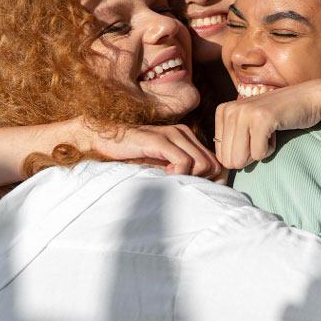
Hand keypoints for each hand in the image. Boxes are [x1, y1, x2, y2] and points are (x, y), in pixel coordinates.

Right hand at [71, 119, 220, 178]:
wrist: (104, 141)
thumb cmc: (132, 156)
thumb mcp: (161, 165)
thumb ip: (182, 171)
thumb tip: (204, 186)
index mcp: (187, 138)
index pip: (215, 161)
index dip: (210, 179)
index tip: (192, 187)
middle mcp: (183, 133)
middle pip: (213, 164)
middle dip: (202, 180)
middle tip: (181, 183)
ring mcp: (172, 134)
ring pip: (202, 163)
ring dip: (190, 177)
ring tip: (171, 178)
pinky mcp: (159, 139)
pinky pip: (184, 161)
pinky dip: (180, 173)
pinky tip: (166, 175)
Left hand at [214, 80, 320, 168]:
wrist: (307, 99)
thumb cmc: (277, 116)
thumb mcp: (247, 123)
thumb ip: (231, 139)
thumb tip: (223, 167)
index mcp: (223, 111)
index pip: (221, 155)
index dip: (242, 154)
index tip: (254, 135)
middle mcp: (230, 110)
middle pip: (230, 160)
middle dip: (249, 156)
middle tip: (261, 136)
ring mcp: (245, 113)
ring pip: (241, 159)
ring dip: (259, 152)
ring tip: (267, 132)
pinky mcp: (261, 119)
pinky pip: (259, 154)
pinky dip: (270, 149)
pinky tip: (275, 130)